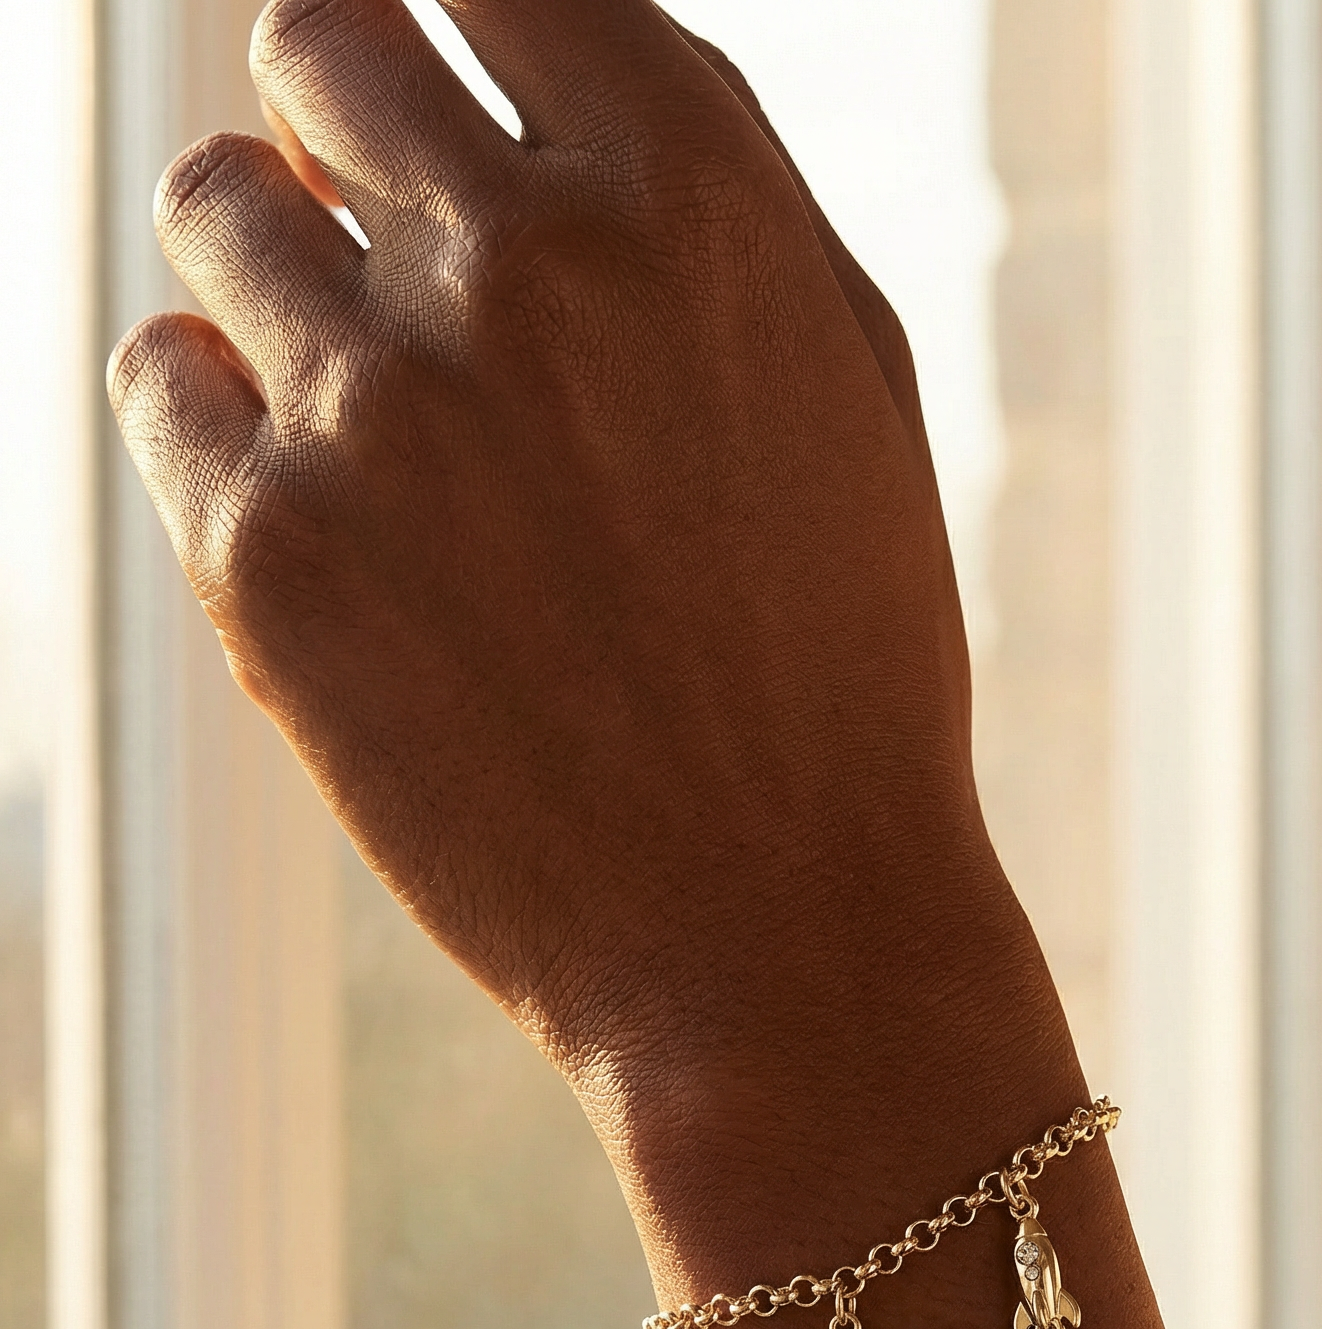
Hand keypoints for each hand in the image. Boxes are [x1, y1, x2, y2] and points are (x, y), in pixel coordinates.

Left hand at [111, 0, 1235, 1328]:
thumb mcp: (848, 395)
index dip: (459, 18)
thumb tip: (510, 71)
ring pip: (219, 213)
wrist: (787, 936)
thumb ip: (699, 202)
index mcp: (697, 196)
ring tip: (382, 413)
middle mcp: (529, 261)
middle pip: (316, 43)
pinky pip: (165, 387)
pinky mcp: (269, 552)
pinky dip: (225, 425)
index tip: (446, 72)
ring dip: (282, 275)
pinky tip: (339, 522)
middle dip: (345, 127)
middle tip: (395, 238)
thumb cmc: (840, 668)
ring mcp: (384, 402)